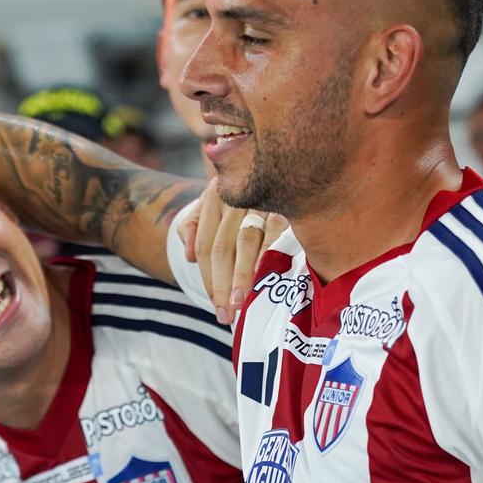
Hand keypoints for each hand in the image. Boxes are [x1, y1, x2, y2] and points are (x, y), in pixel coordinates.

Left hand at [181, 179, 287, 324]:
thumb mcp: (216, 205)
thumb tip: (190, 257)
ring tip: (240, 304)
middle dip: (222, 284)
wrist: (292, 168)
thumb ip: (195, 227)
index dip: (208, 278)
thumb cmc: (248, 199)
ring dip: (242, 277)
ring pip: (246, 242)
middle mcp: (236, 195)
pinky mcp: (287, 206)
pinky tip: (265, 280)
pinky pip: (274, 235)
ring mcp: (262, 199)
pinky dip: (268, 258)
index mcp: (215, 194)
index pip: (206, 244)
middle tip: (226, 314)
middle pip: (223, 247)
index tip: (216, 305)